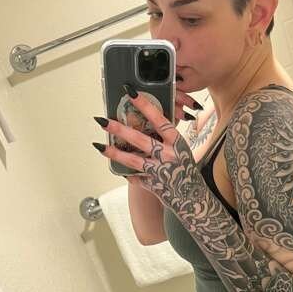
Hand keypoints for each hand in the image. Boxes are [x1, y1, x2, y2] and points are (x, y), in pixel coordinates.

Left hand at [93, 85, 204, 207]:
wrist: (193, 198)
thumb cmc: (185, 170)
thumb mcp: (181, 150)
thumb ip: (166, 137)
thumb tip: (147, 119)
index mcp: (177, 143)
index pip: (160, 120)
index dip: (145, 106)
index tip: (131, 93)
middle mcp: (169, 156)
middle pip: (141, 140)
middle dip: (120, 130)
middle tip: (103, 121)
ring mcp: (160, 172)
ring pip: (133, 161)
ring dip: (115, 152)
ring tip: (99, 146)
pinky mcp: (152, 186)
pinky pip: (135, 178)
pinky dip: (127, 173)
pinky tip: (117, 168)